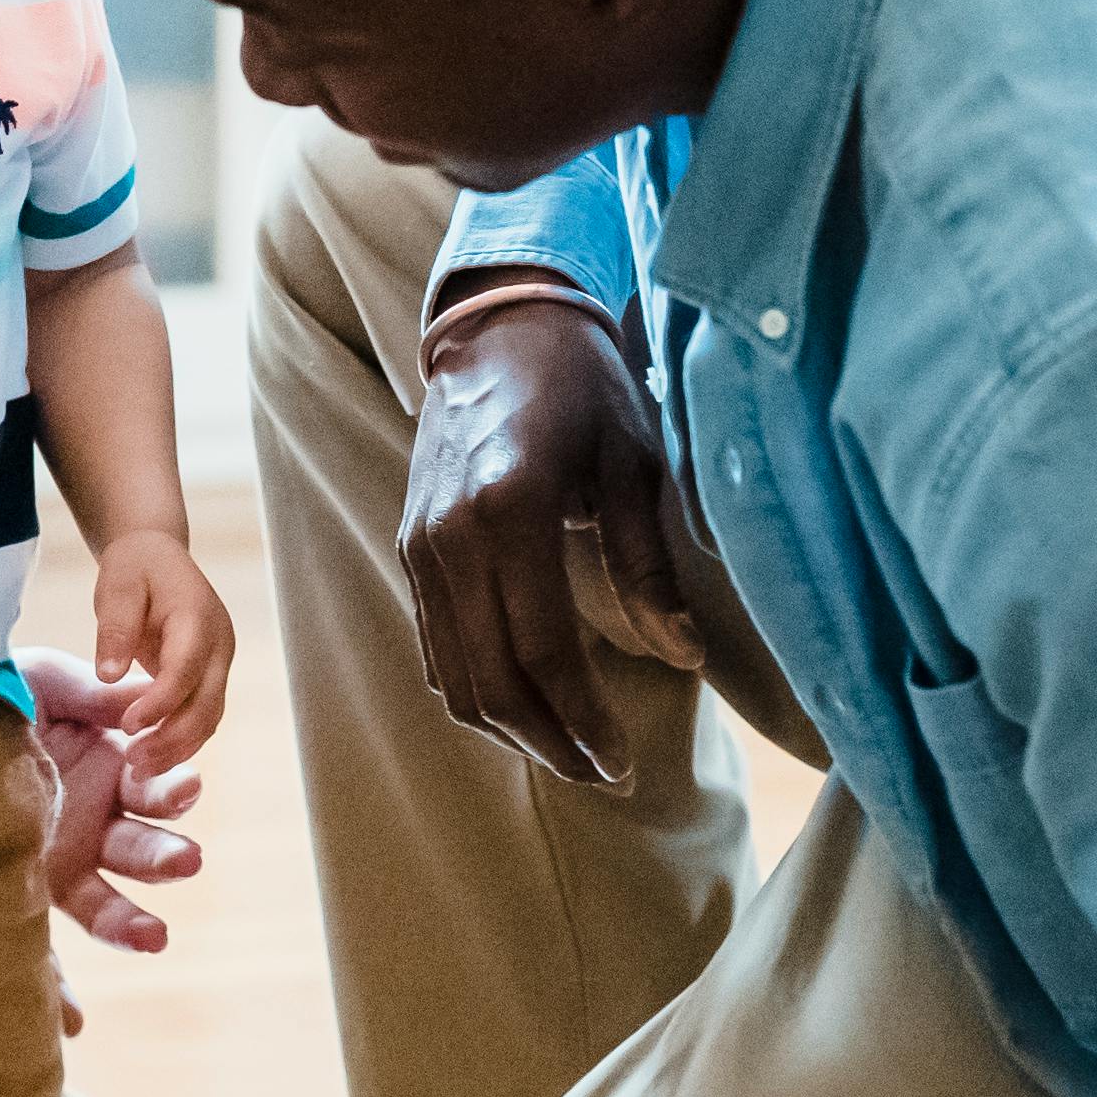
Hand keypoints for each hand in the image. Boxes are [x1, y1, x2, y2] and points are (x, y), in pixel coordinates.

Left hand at [19, 651, 208, 1036]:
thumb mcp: (44, 681)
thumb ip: (97, 695)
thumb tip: (150, 700)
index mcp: (107, 772)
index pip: (152, 794)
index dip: (170, 796)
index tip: (183, 789)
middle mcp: (89, 825)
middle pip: (139, 851)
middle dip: (164, 856)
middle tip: (184, 860)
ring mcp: (55, 864)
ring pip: (106, 905)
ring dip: (134, 923)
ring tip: (154, 937)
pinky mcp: (17, 895)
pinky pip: (42, 950)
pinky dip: (58, 990)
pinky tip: (70, 1021)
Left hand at [83, 525, 237, 771]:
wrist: (157, 557)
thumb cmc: (134, 568)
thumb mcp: (117, 585)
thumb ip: (115, 628)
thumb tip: (109, 675)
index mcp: (198, 616)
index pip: (186, 669)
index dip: (161, 703)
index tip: (128, 726)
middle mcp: (219, 643)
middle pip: (207, 703)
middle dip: (173, 739)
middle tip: (134, 764)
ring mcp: (219, 662)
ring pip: (210, 717)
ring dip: (179, 748)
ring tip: (139, 769)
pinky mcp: (210, 676)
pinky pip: (203, 715)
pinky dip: (181, 740)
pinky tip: (152, 757)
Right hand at [400, 290, 701, 791]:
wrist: (499, 323)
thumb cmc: (581, 384)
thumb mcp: (634, 461)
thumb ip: (649, 564)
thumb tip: (684, 653)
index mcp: (508, 506)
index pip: (540, 652)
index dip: (582, 720)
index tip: (623, 761)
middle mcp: (450, 535)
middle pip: (489, 680)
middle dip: (547, 742)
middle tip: (603, 774)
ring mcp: (421, 544)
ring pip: (454, 676)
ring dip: (511, 729)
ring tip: (570, 753)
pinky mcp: (412, 547)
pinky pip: (436, 646)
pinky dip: (476, 692)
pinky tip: (527, 709)